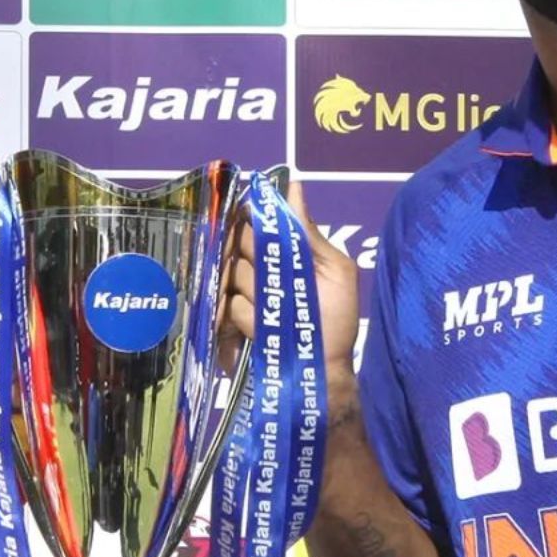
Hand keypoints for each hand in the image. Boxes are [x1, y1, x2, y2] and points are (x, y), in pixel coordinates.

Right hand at [220, 179, 362, 392]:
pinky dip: (249, 320)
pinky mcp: (222, 325)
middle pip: (236, 243)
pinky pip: (228, 308)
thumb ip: (309, 234)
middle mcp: (250, 269)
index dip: (251, 219)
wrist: (320, 371)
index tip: (259, 228)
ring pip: (232, 275)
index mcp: (275, 253)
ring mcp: (233, 297)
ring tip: (277, 316)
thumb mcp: (334, 272)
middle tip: (274, 280)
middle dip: (256, 259)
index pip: (250, 220)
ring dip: (258, 296)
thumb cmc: (334, 321)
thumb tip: (293, 186)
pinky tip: (262, 332)